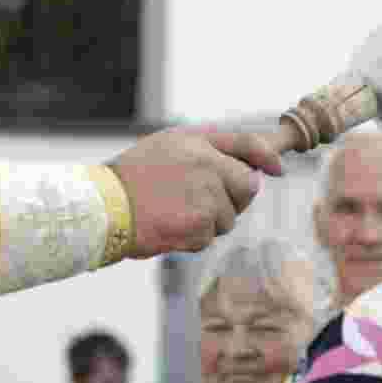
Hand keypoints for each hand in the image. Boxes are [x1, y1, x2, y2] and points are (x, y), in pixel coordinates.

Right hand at [109, 126, 283, 258]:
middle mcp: (207, 165)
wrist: (104, 208)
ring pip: (229, 217)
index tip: (277, 169)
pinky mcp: (201, 225)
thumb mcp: (167, 147)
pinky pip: (210, 237)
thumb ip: (207, 151)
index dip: (267, 157)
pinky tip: (170, 227)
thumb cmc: (132, 179)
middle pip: (248, 187)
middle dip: (233, 198)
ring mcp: (206, 197)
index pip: (247, 144)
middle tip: (200, 201)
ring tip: (175, 212)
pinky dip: (193, 239)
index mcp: (198, 143)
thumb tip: (250, 170)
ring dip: (209, 222)